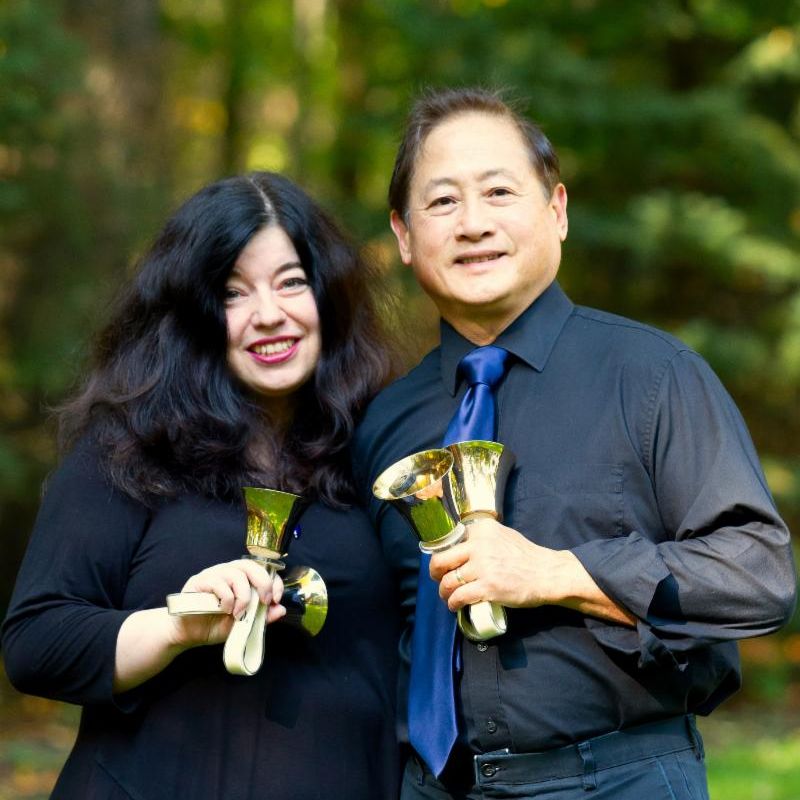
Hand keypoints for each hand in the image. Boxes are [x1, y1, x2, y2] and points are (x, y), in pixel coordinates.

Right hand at [170, 559, 285, 648]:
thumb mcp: (244, 624)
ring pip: (236, 574)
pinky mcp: (199, 581)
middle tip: (263, 602)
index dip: (273, 581)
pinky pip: (218, 583)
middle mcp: (228, 571)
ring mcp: (213, 574)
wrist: (188, 634)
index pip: (262, 569)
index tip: (275, 598)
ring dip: (243, 596)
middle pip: (250, 565)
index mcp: (241, 578)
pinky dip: (227, 598)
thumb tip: (281, 609)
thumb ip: (262, 616)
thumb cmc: (215, 625)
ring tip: (239, 613)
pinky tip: (225, 610)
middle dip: (262, 583)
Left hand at [429, 518, 564, 611]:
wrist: (546, 573)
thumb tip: (462, 546)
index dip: (443, 554)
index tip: (443, 563)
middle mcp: (478, 545)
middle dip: (435, 573)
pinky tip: (454, 605)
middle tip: (438, 579)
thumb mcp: (502, 535)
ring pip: (448, 581)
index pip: (449, 541)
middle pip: (441, 560)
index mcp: (481, 529)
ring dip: (444, 592)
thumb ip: (483, 537)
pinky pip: (459, 596)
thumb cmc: (526, 555)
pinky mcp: (487, 587)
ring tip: (447, 596)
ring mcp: (482, 566)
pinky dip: (453, 603)